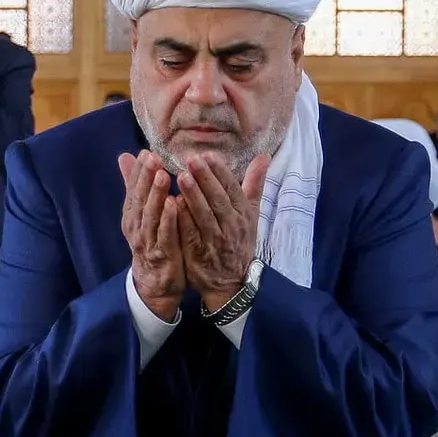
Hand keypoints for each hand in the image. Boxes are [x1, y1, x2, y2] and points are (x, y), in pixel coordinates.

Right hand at [119, 152, 184, 319]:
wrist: (156, 282)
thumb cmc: (151, 242)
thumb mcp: (141, 214)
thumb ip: (135, 186)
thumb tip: (125, 156)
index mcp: (132, 214)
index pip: (132, 188)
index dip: (138, 171)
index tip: (145, 152)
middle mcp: (136, 226)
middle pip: (139, 198)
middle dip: (145, 177)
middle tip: (153, 157)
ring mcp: (147, 240)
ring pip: (150, 214)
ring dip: (156, 194)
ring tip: (163, 175)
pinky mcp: (161, 253)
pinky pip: (164, 234)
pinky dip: (168, 218)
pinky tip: (175, 204)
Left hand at [175, 153, 270, 313]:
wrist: (232, 281)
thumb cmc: (240, 241)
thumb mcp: (252, 213)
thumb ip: (255, 184)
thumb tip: (264, 156)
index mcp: (244, 214)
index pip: (233, 189)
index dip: (221, 172)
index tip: (208, 155)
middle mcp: (232, 227)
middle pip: (219, 200)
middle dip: (205, 179)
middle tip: (192, 160)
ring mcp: (216, 241)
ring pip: (205, 216)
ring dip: (194, 196)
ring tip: (181, 177)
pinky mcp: (200, 253)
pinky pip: (192, 234)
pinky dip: (184, 219)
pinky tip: (174, 204)